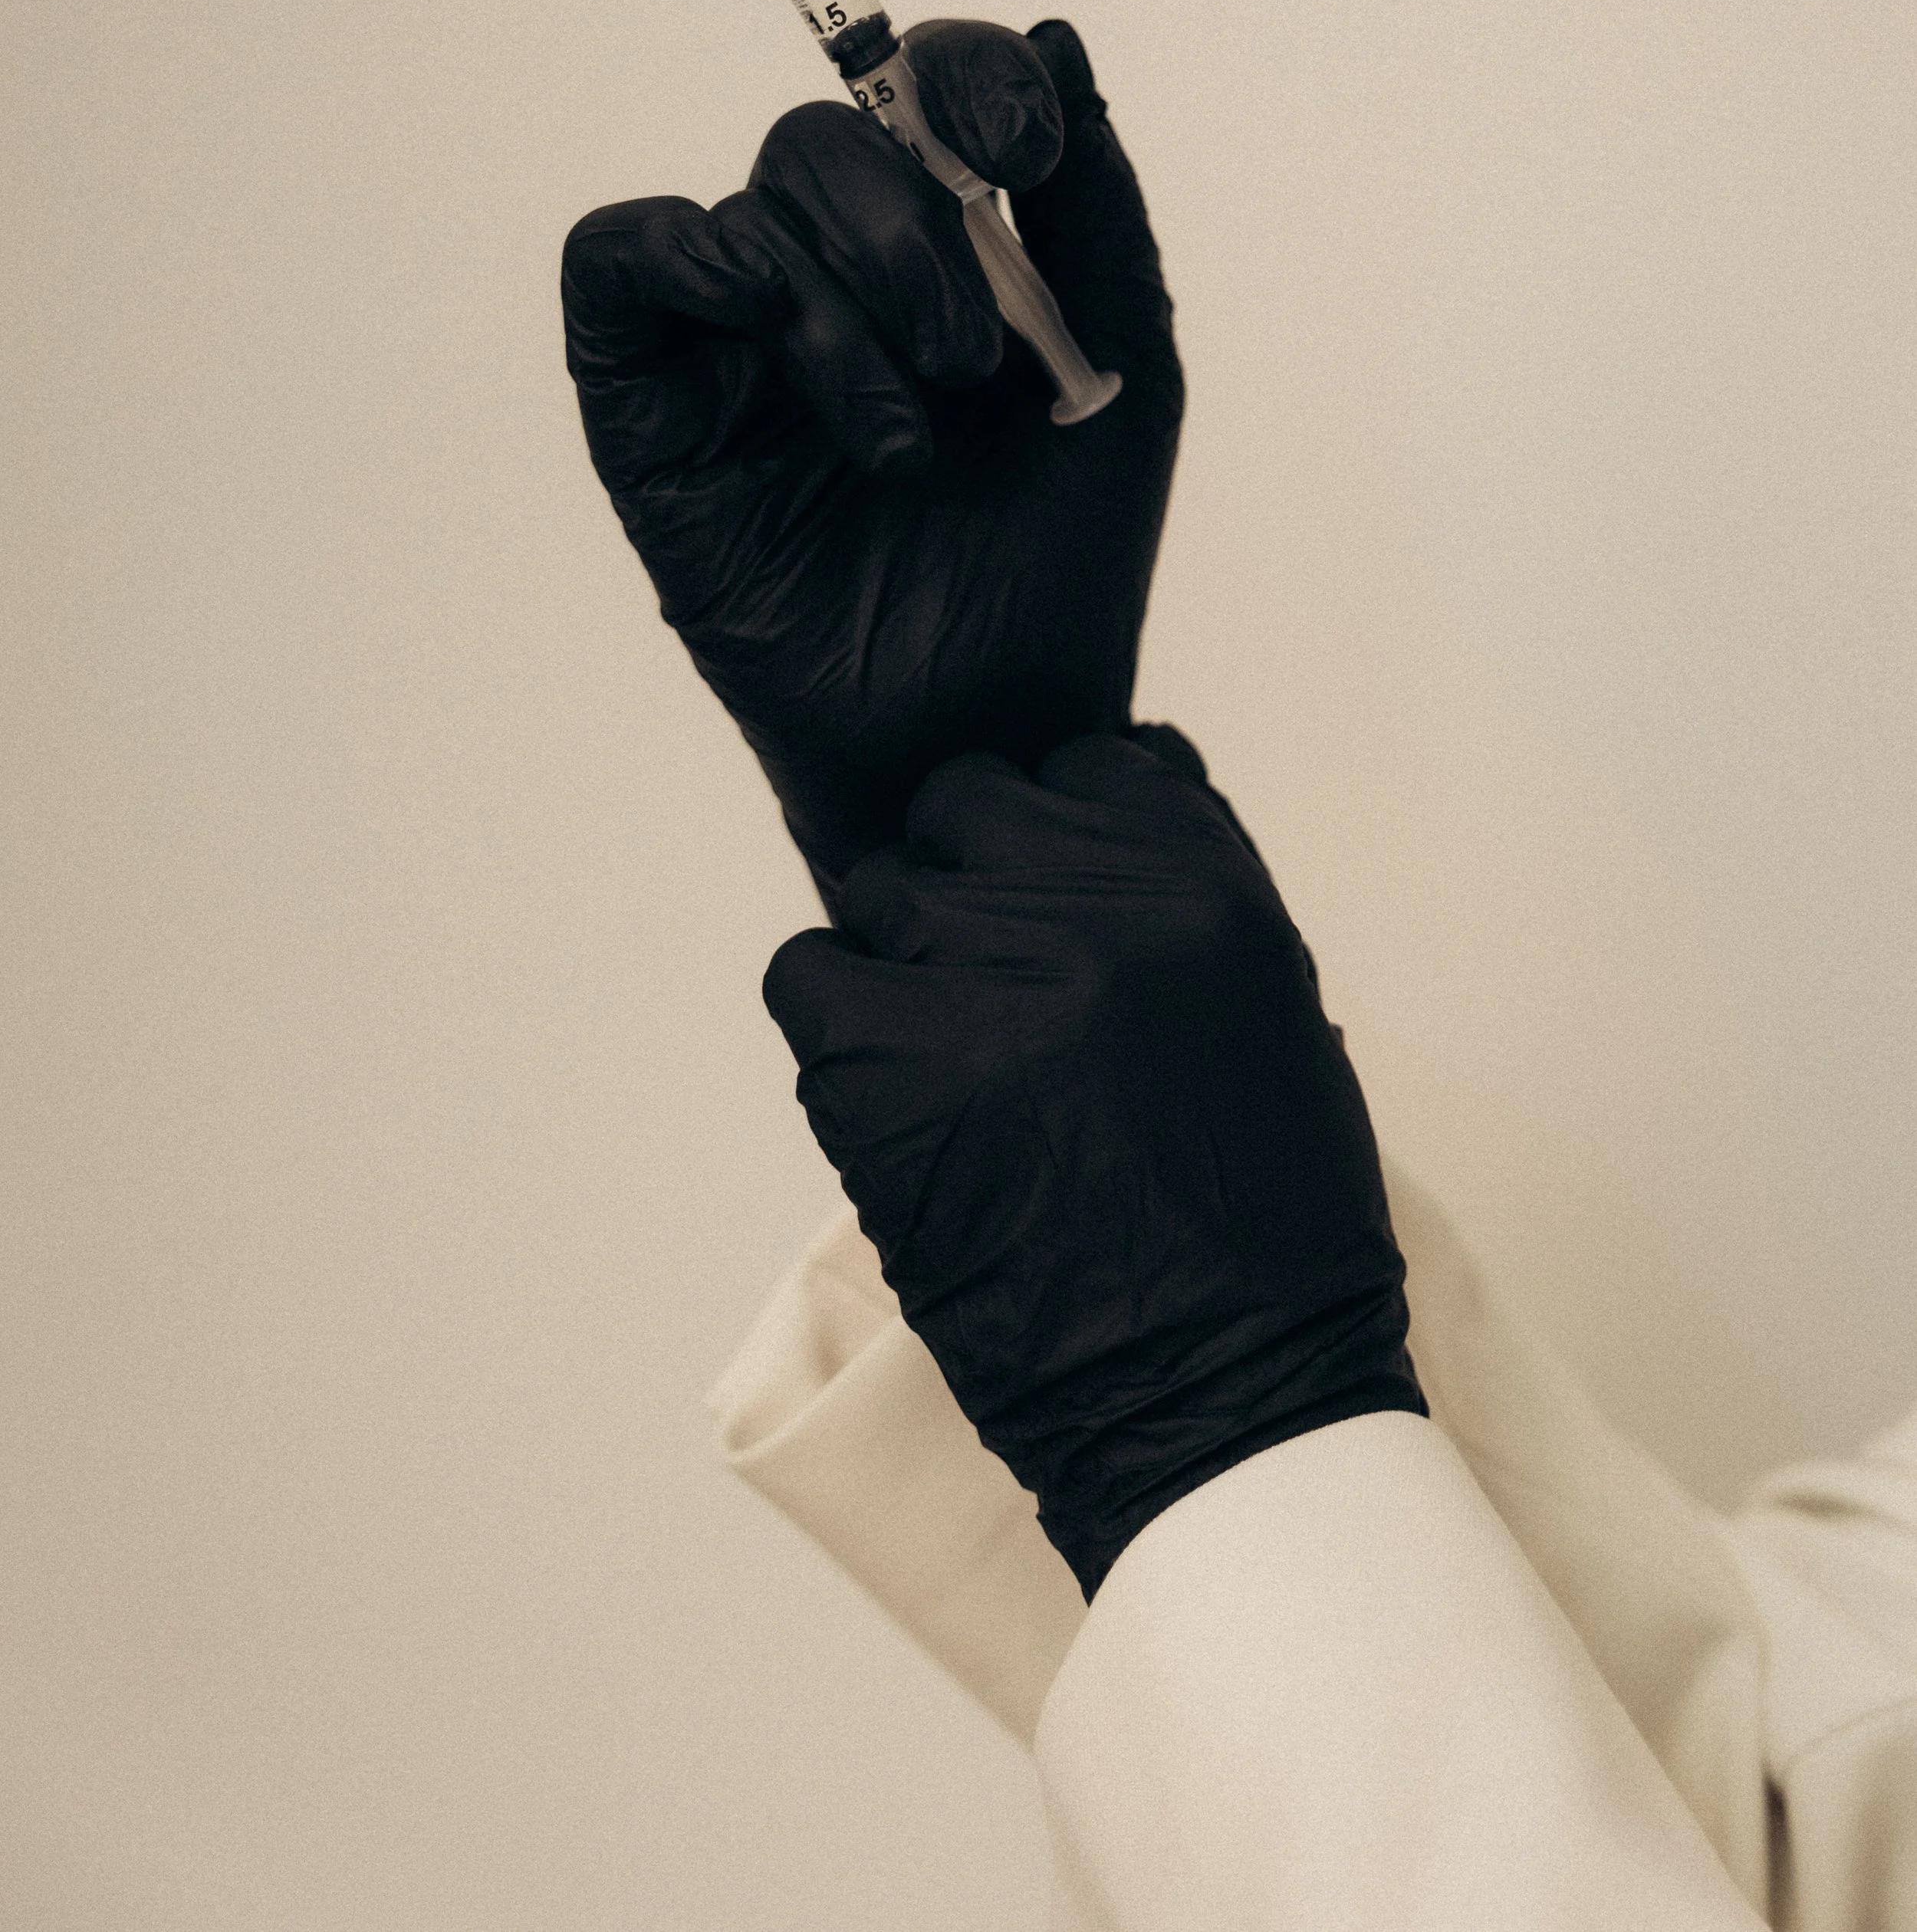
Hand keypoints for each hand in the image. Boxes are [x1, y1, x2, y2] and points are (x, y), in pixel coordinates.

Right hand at [561, 22, 1181, 913]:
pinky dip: (690, 258)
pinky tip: (767, 327)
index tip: (1026, 147)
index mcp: (942, 257)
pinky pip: (620, 260)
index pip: (919, 95)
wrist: (992, 727)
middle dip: (908, 226)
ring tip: (905, 446)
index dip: (964, 79)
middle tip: (972, 359)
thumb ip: (1096, 202)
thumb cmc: (1062, 564)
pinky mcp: (647, 410)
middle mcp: (829, 283)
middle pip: (822, 138)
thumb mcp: (1124, 362)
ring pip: (749, 211)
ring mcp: (732, 345)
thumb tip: (1052, 37)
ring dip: (845, 310)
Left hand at [763, 730, 1424, 1598]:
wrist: (1231, 1402)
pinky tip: (890, 1100)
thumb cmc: (1265, 1231)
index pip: (1088, 761)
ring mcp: (992, 973)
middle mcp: (1104, 903)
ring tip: (948, 1068)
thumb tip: (1087, 817)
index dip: (1055, 837)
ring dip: (901, 962)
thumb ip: (1180, 903)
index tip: (1054, 914)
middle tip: (986, 993)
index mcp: (1213, 883)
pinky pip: (807, 973)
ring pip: (883, 883)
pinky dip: (834, 1027)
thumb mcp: (1270, 1017)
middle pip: (968, 803)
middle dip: (967, 882)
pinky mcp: (892, 1062)